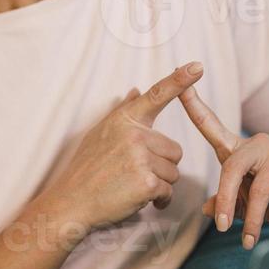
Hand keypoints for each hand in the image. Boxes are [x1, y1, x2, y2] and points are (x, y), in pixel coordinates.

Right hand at [38, 62, 205, 238]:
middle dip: (161, 166)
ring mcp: (140, 158)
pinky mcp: (146, 182)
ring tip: (133, 186)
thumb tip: (135, 90)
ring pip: (173, 172)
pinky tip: (140, 200)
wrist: (71, 202)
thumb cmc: (86, 169)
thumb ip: (123, 112)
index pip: (156, 95)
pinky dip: (159, 200)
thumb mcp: (99, 134)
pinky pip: (168, 191)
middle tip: (135, 174)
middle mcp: (134, 135)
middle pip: (174, 150)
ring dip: (160, 184)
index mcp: (124, 120)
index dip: (179, 80)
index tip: (197, 66)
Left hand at [180, 82, 268, 248]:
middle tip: (222, 227)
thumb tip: (206, 210)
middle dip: (225, 201)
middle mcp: (258, 144)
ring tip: (250, 236)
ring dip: (253, 217)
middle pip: (232, 168)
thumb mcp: (242, 199)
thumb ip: (223, 202)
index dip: (194, 105)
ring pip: (259, 189)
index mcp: (237, 148)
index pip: (210, 124)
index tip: (181, 85)